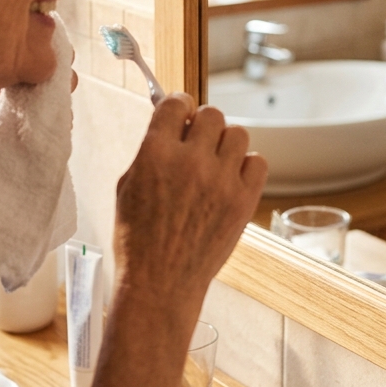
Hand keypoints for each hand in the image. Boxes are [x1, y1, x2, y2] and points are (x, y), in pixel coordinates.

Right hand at [112, 93, 267, 302]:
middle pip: (212, 114)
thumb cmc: (137, 239)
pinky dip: (246, 166)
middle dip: (203, 126)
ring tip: (215, 164)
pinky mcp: (244, 201)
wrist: (160, 284)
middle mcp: (191, 161)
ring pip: (238, 134)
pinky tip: (231, 180)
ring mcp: (221, 181)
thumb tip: (171, 126)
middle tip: (198, 143)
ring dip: (226, 144)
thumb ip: (150, 151)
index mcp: (155, 153)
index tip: (182, 114)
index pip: (176, 102)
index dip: (179, 106)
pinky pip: (258, 161)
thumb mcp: (127, 186)